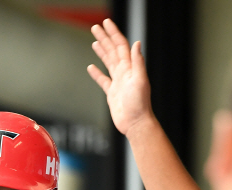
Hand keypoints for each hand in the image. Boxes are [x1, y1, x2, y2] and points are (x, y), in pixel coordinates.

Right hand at [88, 18, 153, 136]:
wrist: (136, 124)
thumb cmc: (140, 105)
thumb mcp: (140, 81)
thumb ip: (138, 62)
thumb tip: (137, 43)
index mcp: (130, 68)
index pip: (120, 46)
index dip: (113, 33)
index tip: (105, 23)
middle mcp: (124, 73)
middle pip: (113, 51)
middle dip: (105, 38)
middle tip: (95, 27)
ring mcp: (118, 82)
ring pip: (108, 62)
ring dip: (102, 51)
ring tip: (95, 41)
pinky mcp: (112, 93)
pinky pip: (103, 80)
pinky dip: (97, 73)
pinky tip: (91, 67)